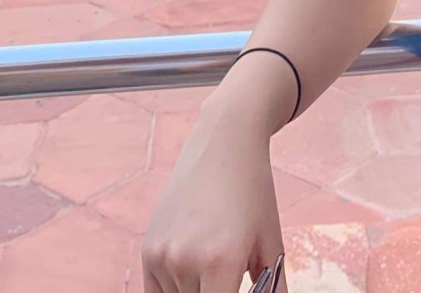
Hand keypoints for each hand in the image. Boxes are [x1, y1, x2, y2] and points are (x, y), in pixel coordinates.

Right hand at [142, 106, 288, 292]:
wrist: (224, 142)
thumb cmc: (253, 191)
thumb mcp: (271, 241)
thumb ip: (272, 287)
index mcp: (221, 262)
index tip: (237, 287)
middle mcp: (185, 261)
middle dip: (219, 291)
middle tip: (231, 271)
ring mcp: (162, 256)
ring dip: (198, 291)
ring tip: (217, 257)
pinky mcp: (148, 250)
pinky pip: (158, 292)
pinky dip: (177, 289)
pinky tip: (196, 264)